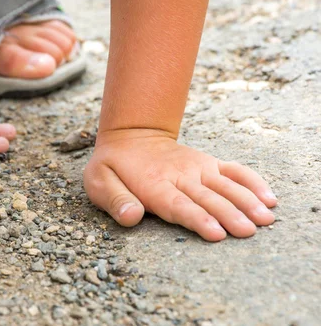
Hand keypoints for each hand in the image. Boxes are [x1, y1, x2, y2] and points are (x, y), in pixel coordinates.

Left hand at [83, 129, 276, 240]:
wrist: (131, 135)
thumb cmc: (113, 166)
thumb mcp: (99, 182)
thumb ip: (115, 200)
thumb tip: (132, 216)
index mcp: (153, 185)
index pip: (178, 205)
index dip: (197, 219)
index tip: (216, 233)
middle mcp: (179, 176)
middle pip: (207, 198)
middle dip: (228, 215)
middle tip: (249, 231)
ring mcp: (197, 168)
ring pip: (225, 184)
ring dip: (246, 201)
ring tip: (266, 218)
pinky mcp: (208, 163)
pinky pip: (234, 170)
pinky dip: (252, 181)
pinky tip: (269, 197)